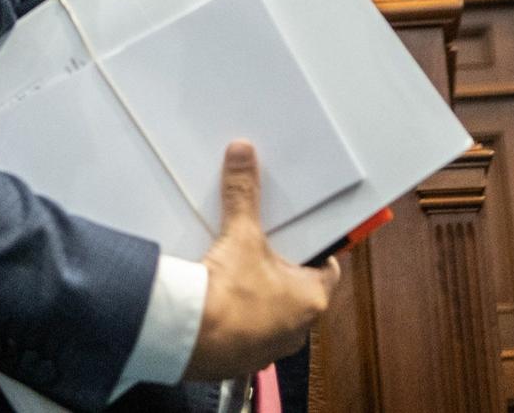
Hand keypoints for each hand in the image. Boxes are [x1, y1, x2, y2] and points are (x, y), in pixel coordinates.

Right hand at [182, 141, 338, 381]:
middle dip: (279, 266)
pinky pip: (244, 329)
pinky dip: (235, 313)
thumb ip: (243, 194)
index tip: (301, 231)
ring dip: (257, 292)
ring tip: (237, 268)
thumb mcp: (241, 236)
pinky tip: (217, 296)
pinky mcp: (240, 357)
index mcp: (312, 300)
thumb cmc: (229, 300)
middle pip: (296, 287)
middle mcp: (297, 328)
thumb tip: (243, 156)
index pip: (326, 267)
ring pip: (271, 311)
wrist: (187, 339)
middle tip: (263, 242)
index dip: (314, 246)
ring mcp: (269, 346)